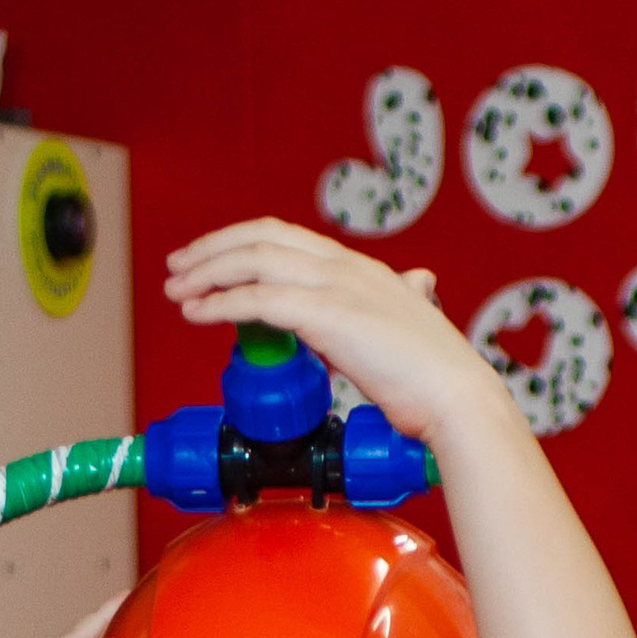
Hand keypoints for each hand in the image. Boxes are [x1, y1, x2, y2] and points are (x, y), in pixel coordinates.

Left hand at [163, 219, 512, 459]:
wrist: (458, 400)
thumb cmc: (438, 378)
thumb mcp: (417, 323)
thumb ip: (406, 300)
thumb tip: (417, 285)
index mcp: (362, 268)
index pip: (286, 237)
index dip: (241, 242)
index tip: (210, 259)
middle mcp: (346, 267)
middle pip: (262, 238)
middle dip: (212, 249)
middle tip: (178, 267)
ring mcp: (338, 287)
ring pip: (254, 262)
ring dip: (207, 273)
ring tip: (177, 290)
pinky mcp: (328, 316)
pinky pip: (259, 300)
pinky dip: (221, 303)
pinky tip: (197, 313)